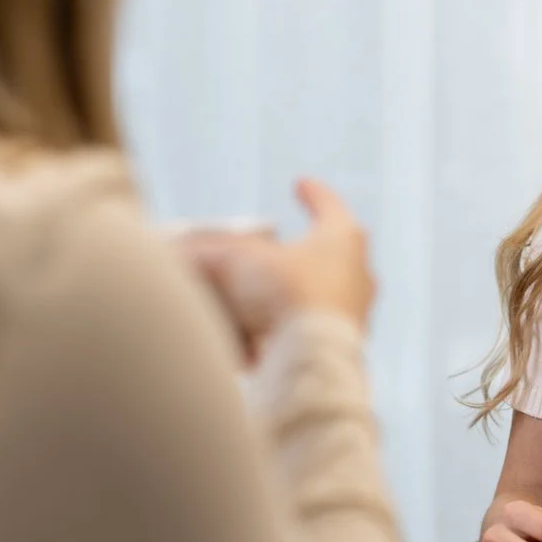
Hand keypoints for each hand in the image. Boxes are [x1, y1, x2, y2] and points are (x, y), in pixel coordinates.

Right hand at [179, 178, 374, 362]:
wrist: (313, 357)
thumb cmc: (285, 294)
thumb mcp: (239, 260)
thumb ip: (210, 251)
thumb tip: (182, 251)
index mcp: (344, 238)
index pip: (328, 205)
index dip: (310, 193)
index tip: (301, 184)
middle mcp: (359, 273)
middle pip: (332, 252)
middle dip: (305, 249)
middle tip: (281, 249)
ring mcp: (357, 312)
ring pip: (324, 294)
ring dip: (294, 295)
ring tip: (262, 301)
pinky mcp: (345, 347)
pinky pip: (313, 330)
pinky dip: (289, 330)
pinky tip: (261, 342)